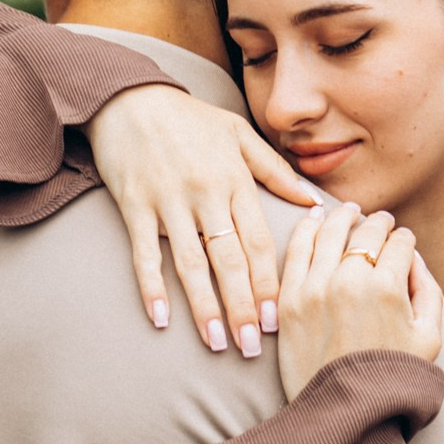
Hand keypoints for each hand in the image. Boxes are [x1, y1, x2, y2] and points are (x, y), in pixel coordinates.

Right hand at [92, 83, 319, 354]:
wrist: (129, 97)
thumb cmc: (189, 119)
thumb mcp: (239, 134)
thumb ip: (275, 171)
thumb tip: (314, 204)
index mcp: (234, 179)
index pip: (258, 240)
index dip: (269, 282)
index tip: (279, 319)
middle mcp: (205, 193)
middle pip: (229, 260)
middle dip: (242, 306)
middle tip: (253, 346)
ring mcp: (168, 201)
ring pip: (190, 263)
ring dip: (204, 306)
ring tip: (217, 343)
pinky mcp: (135, 206)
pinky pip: (144, 253)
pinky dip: (151, 286)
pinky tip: (160, 318)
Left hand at [275, 204, 441, 398]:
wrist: (344, 414)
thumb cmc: (392, 380)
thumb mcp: (429, 338)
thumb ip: (428, 291)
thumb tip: (414, 258)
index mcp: (388, 288)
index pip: (399, 244)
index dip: (404, 240)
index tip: (403, 240)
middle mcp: (350, 280)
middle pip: (367, 233)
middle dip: (379, 223)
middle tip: (382, 221)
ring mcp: (315, 288)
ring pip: (329, 233)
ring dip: (343, 216)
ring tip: (349, 211)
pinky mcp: (289, 299)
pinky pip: (296, 250)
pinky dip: (307, 228)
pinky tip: (315, 218)